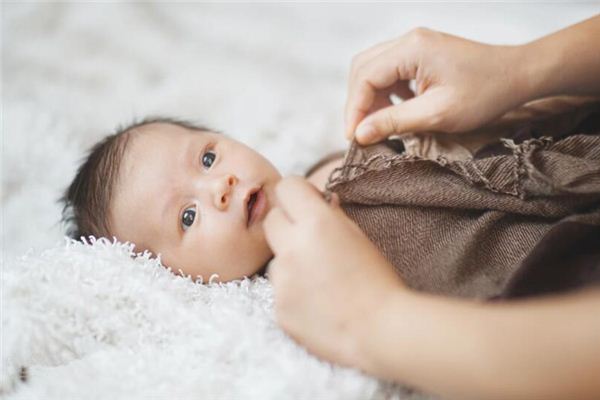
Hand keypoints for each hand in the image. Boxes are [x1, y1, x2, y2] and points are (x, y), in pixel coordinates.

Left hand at [264, 176, 403, 366]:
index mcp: (317, 223)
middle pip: (271, 219)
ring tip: (319, 280)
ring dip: (290, 262)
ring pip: (275, 258)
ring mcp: (282, 279)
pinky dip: (293, 292)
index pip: (287, 187)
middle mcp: (293, 246)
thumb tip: (318, 200)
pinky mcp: (278, 307)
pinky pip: (278, 290)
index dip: (297, 193)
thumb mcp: (359, 236)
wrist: (380, 330)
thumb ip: (332, 215)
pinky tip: (317, 302)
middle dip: (287, 224)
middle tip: (310, 239)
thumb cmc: (378, 281)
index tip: (306, 203)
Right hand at [344, 28, 528, 143]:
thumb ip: (394, 122)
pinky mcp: (421, 54)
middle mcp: (409, 41)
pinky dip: (386, 94)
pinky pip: (390, 72)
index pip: (365, 77)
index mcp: (412, 49)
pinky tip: (396, 112)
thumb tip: (359, 134)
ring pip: (373, 70)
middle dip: (358, 103)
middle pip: (363, 69)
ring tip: (379, 126)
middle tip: (361, 133)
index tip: (354, 138)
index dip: (354, 110)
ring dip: (370, 99)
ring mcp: (415, 45)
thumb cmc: (485, 93)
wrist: (518, 75)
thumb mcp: (437, 114)